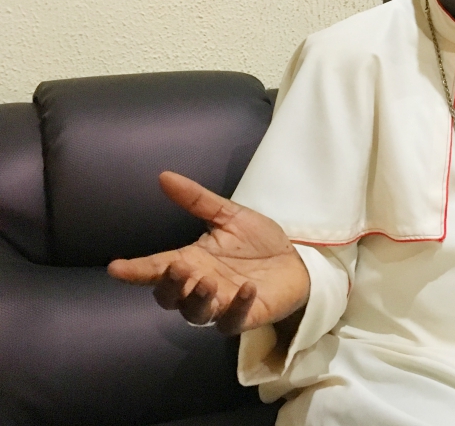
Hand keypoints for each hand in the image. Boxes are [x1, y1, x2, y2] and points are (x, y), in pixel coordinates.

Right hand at [108, 172, 309, 334]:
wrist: (297, 260)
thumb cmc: (258, 242)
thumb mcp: (230, 215)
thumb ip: (198, 201)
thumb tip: (164, 176)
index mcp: (192, 261)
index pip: (156, 268)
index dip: (136, 270)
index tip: (116, 268)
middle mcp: (200, 286)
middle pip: (169, 297)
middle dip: (169, 286)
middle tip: (178, 268)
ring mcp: (221, 304)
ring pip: (195, 314)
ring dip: (196, 299)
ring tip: (206, 281)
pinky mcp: (245, 316)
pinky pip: (234, 320)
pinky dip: (238, 306)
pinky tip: (246, 289)